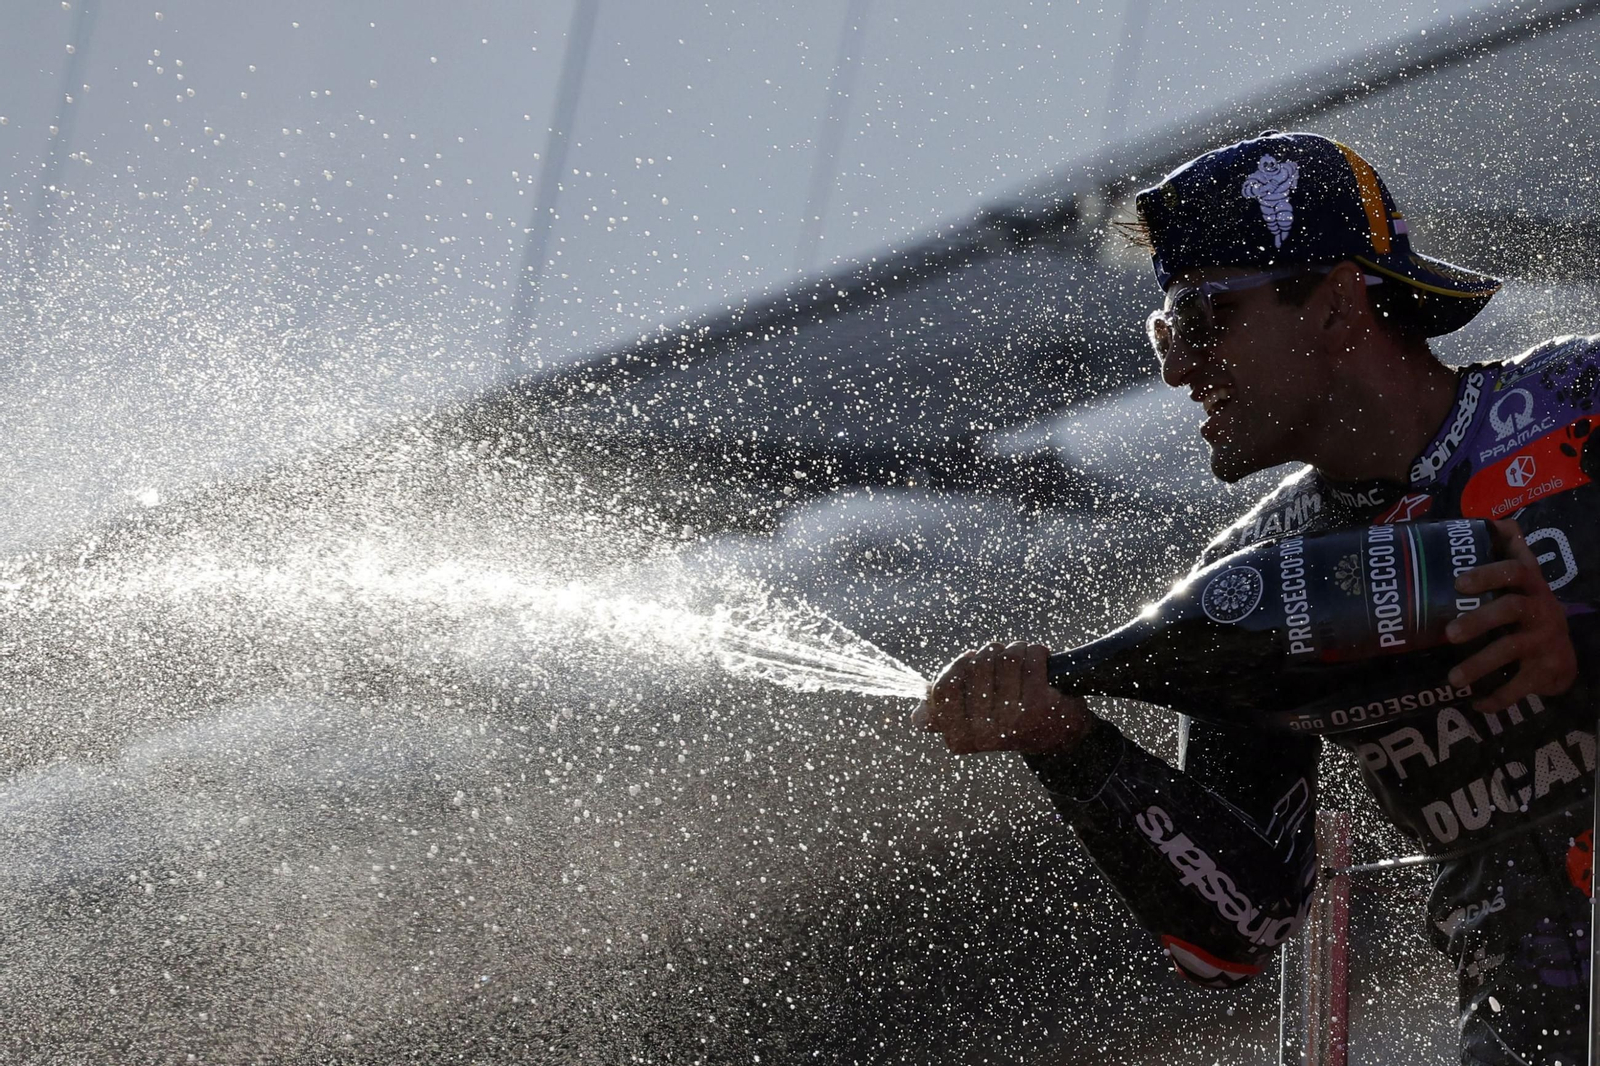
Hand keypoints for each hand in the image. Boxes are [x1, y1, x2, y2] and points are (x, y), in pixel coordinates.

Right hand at [910, 641, 1089, 753]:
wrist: (1061, 738)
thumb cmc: (1013, 721)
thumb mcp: (976, 722)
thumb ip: (945, 716)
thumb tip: (917, 717)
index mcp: (961, 737)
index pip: (942, 688)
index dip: (958, 666)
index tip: (971, 660)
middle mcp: (984, 733)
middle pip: (975, 665)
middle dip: (991, 654)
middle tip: (1003, 659)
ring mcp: (1011, 719)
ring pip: (1004, 657)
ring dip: (1017, 650)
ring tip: (1023, 659)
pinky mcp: (1039, 705)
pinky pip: (1029, 658)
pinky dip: (1036, 652)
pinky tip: (1040, 661)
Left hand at [1447, 519, 1577, 712]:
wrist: (1564, 651)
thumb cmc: (1528, 607)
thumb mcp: (1523, 580)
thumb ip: (1509, 551)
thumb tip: (1499, 521)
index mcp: (1529, 586)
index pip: (1514, 571)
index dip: (1488, 574)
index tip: (1460, 583)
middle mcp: (1541, 610)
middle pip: (1510, 610)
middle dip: (1478, 621)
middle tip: (1448, 634)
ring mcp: (1545, 641)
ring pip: (1511, 650)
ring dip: (1479, 665)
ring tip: (1452, 680)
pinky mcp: (1546, 671)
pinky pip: (1521, 686)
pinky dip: (1498, 698)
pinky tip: (1477, 705)